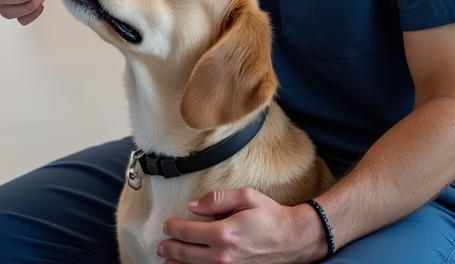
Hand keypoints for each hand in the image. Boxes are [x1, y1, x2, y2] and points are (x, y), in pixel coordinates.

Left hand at [158, 189, 326, 263]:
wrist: (293, 240)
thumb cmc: (270, 216)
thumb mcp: (246, 196)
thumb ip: (217, 199)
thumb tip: (194, 206)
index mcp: (224, 232)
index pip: (188, 232)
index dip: (174, 228)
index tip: (167, 225)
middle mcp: (224, 255)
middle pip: (187, 254)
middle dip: (170, 249)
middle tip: (161, 245)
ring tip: (167, 260)